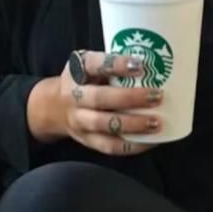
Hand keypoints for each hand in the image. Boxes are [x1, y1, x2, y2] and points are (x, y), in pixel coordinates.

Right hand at [25, 50, 162, 156]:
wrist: (54, 107)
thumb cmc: (85, 81)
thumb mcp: (91, 65)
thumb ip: (114, 65)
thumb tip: (158, 65)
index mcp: (78, 70)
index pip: (95, 64)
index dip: (117, 64)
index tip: (140, 65)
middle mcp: (75, 95)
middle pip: (100, 98)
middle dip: (130, 98)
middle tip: (156, 96)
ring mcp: (79, 120)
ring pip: (104, 124)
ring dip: (132, 125)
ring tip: (156, 123)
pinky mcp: (86, 140)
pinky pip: (108, 146)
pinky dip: (131, 146)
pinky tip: (151, 142)